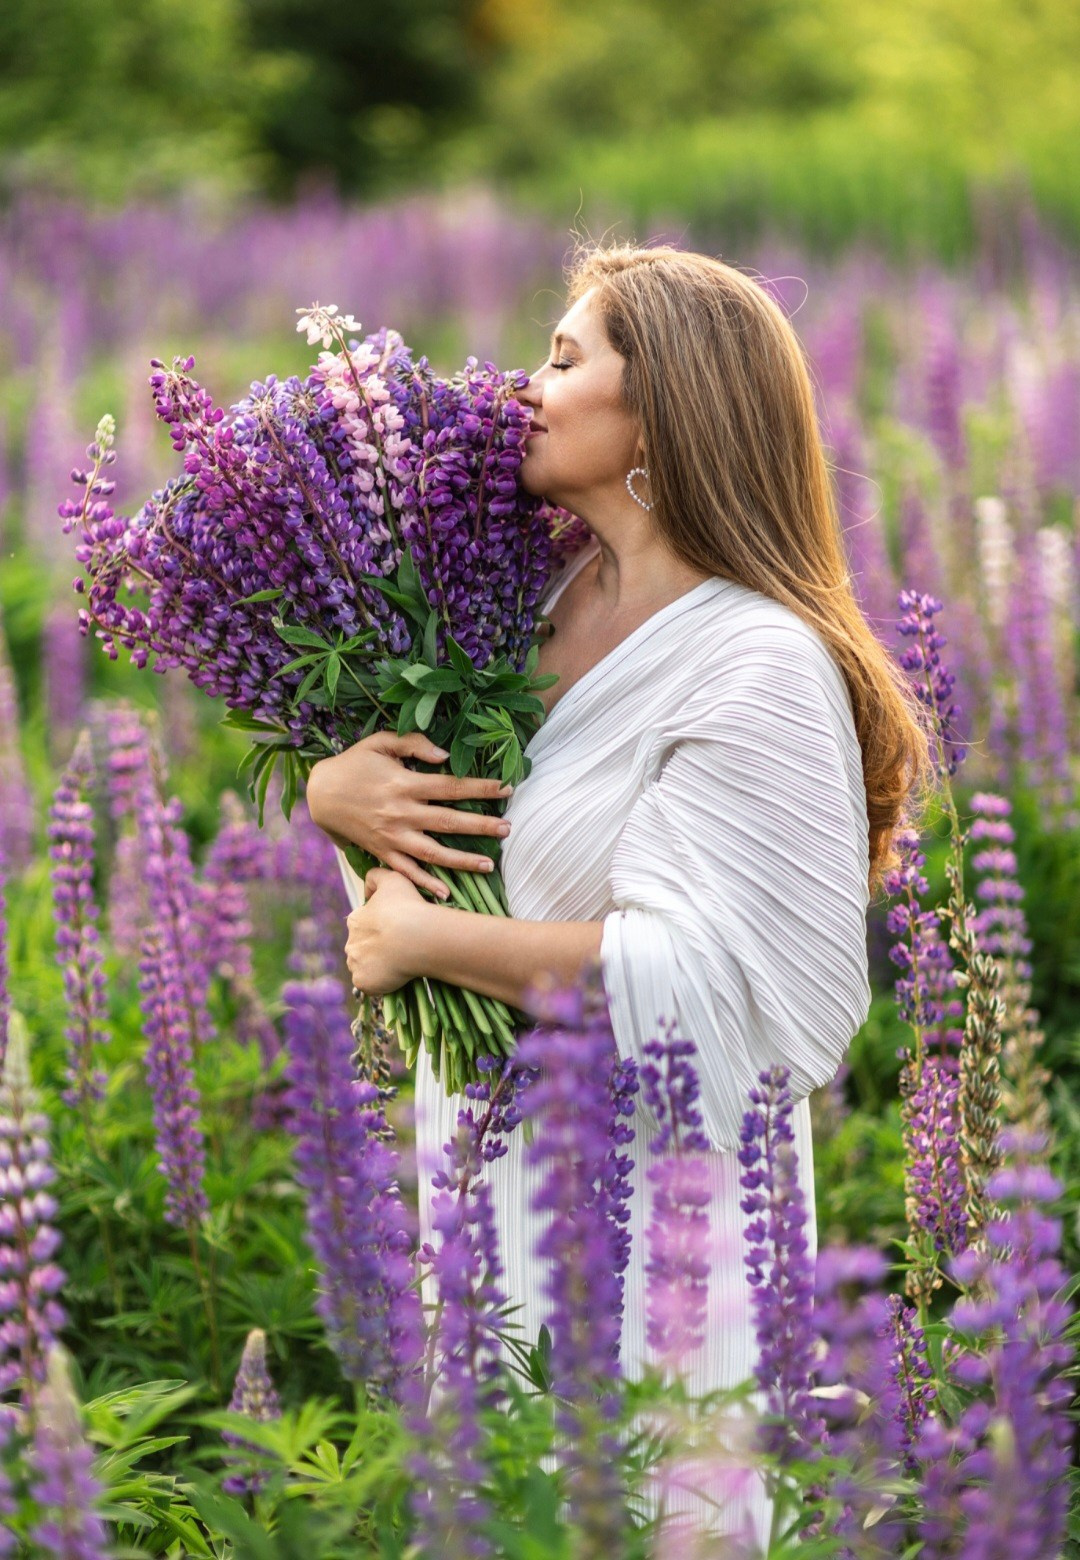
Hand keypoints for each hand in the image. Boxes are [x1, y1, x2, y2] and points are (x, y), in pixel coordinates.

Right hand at [306, 731, 513, 897]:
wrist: (319, 794)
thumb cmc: (353, 764)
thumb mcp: (379, 742)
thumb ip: (412, 744)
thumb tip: (444, 755)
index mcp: (403, 783)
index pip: (450, 787)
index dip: (479, 788)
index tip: (506, 788)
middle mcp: (400, 813)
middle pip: (447, 821)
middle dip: (480, 826)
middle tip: (508, 829)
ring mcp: (391, 836)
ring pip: (432, 852)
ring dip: (461, 860)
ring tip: (489, 865)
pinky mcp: (381, 852)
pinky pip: (406, 871)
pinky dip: (425, 883)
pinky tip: (447, 893)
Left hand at [345, 868, 431, 995]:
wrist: (418, 936)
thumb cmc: (408, 906)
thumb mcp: (393, 878)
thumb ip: (376, 876)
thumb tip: (367, 890)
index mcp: (355, 920)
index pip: (363, 926)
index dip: (380, 929)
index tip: (396, 930)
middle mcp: (350, 943)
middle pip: (362, 948)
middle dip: (376, 949)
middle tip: (399, 948)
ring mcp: (356, 964)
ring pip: (365, 967)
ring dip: (378, 966)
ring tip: (400, 963)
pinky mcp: (363, 982)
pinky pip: (370, 984)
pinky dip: (381, 982)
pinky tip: (397, 975)